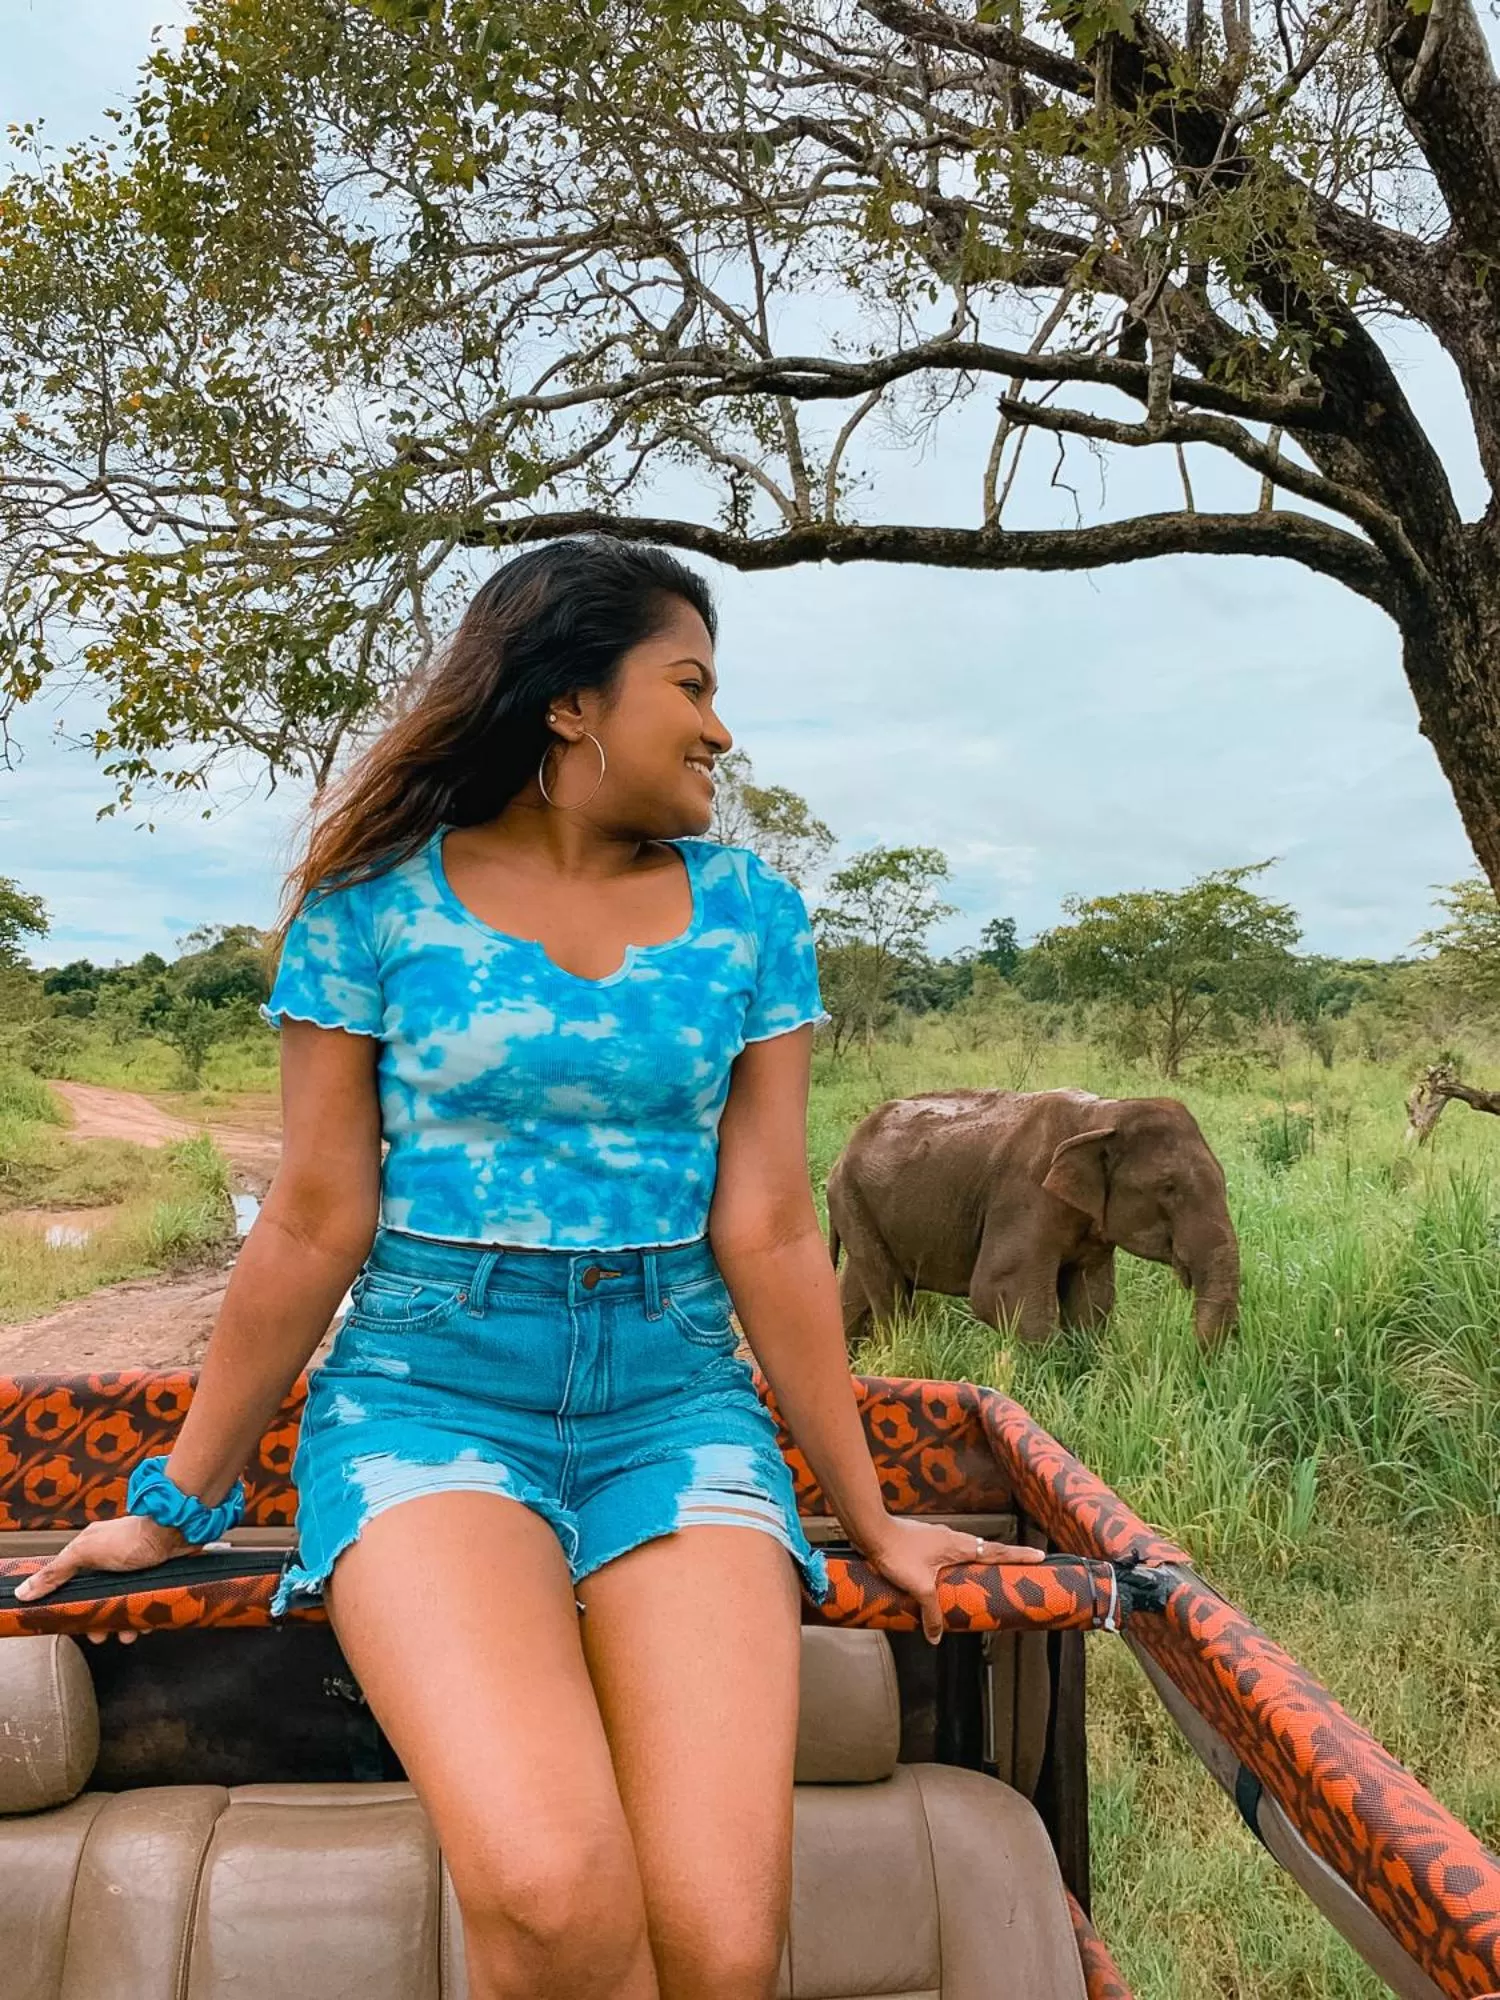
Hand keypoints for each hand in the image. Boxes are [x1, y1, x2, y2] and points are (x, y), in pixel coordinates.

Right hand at [13, 1514, 193, 1644]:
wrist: (177, 1530)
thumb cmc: (133, 1536)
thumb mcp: (86, 1552)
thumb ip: (56, 1572)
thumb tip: (24, 1591)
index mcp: (91, 1554)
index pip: (72, 1586)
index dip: (71, 1607)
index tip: (71, 1624)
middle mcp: (112, 1563)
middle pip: (99, 1601)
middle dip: (99, 1622)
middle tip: (100, 1636)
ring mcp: (135, 1572)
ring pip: (123, 1606)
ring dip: (123, 1625)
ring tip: (127, 1635)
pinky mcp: (156, 1580)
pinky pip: (146, 1606)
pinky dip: (145, 1619)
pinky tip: (146, 1626)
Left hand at [861, 1515, 1044, 1645]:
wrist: (872, 1531)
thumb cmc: (898, 1553)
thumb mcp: (919, 1587)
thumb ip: (931, 1612)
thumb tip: (936, 1636)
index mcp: (959, 1546)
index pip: (996, 1552)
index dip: (1019, 1556)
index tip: (1041, 1556)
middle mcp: (953, 1538)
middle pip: (985, 1548)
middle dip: (1003, 1557)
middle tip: (1021, 1565)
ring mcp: (939, 1537)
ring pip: (966, 1549)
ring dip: (979, 1559)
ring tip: (988, 1574)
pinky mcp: (925, 1540)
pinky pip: (950, 1551)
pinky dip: (958, 1561)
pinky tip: (949, 1574)